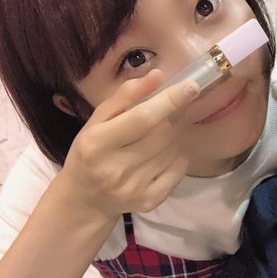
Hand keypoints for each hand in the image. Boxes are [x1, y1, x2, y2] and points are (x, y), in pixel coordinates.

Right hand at [55, 70, 199, 218]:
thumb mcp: (97, 121)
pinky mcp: (150, 201)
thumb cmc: (91, 151)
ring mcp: (135, 188)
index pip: (143, 119)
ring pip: (173, 150)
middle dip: (169, 119)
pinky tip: (162, 156)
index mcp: (98, 143)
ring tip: (155, 140)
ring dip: (172, 138)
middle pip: (163, 134)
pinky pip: (179, 170)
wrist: (85, 198)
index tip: (191, 87)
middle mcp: (116, 168)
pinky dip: (177, 158)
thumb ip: (125, 96)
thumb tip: (156, 76)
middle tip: (163, 117)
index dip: (169, 101)